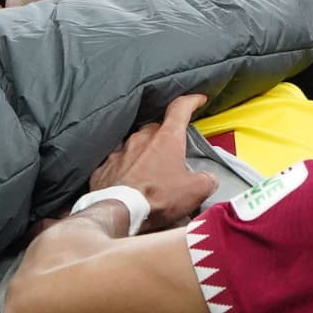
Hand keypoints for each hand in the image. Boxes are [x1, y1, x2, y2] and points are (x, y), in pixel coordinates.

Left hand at [93, 95, 213, 226]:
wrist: (120, 213)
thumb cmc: (157, 198)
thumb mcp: (194, 191)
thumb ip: (206, 180)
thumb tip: (208, 179)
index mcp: (166, 138)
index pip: (180, 108)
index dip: (191, 101)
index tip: (198, 100)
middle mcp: (140, 138)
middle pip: (156, 129)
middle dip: (165, 138)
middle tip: (172, 155)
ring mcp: (119, 151)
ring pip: (135, 144)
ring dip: (144, 154)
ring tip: (150, 173)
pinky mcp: (104, 167)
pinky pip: (117, 162)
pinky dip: (125, 168)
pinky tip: (129, 182)